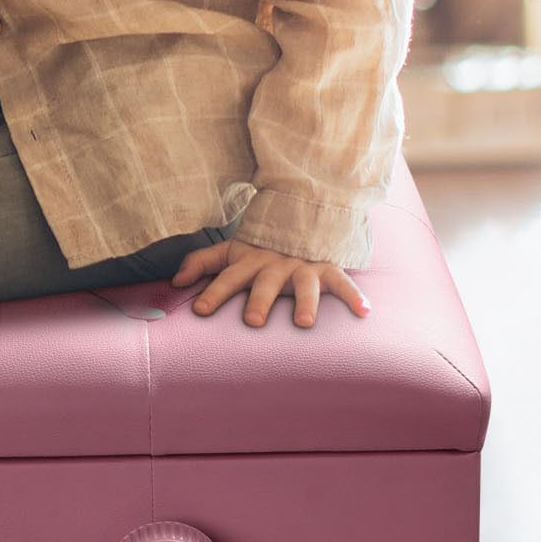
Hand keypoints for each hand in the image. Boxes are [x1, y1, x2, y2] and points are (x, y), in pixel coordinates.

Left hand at [171, 240, 369, 328]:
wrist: (303, 218)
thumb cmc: (261, 247)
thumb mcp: (231, 250)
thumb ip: (202, 262)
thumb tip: (175, 281)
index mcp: (250, 260)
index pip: (228, 276)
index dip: (214, 292)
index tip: (201, 310)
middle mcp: (276, 264)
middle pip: (266, 282)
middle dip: (260, 300)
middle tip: (254, 321)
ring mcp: (304, 266)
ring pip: (306, 284)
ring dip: (305, 302)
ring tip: (303, 323)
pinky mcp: (328, 268)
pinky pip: (343, 282)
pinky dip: (354, 297)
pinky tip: (364, 313)